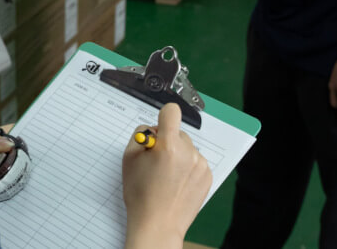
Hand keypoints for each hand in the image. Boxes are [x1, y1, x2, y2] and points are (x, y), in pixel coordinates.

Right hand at [122, 104, 211, 248]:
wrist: (158, 225)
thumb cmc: (140, 195)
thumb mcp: (129, 159)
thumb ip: (140, 135)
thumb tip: (153, 129)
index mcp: (168, 145)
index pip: (172, 112)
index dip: (163, 117)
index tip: (160, 126)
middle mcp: (188, 152)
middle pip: (178, 133)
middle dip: (167, 142)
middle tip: (156, 163)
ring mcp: (200, 164)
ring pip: (187, 148)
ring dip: (178, 155)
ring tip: (167, 177)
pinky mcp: (207, 175)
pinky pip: (196, 161)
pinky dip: (187, 168)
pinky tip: (177, 183)